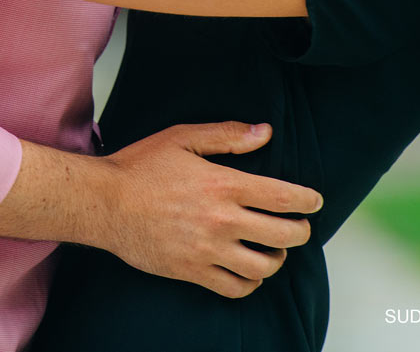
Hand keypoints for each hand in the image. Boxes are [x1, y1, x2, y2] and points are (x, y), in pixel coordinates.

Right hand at [90, 121, 322, 298]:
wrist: (104, 203)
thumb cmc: (142, 165)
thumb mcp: (184, 138)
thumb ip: (227, 135)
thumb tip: (265, 131)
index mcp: (224, 184)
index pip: (281, 196)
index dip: (306, 200)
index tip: (315, 201)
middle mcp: (221, 220)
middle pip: (281, 235)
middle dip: (300, 231)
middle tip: (300, 227)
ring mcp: (207, 250)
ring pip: (262, 266)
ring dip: (276, 258)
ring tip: (275, 249)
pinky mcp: (191, 271)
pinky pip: (234, 288)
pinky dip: (250, 283)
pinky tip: (249, 270)